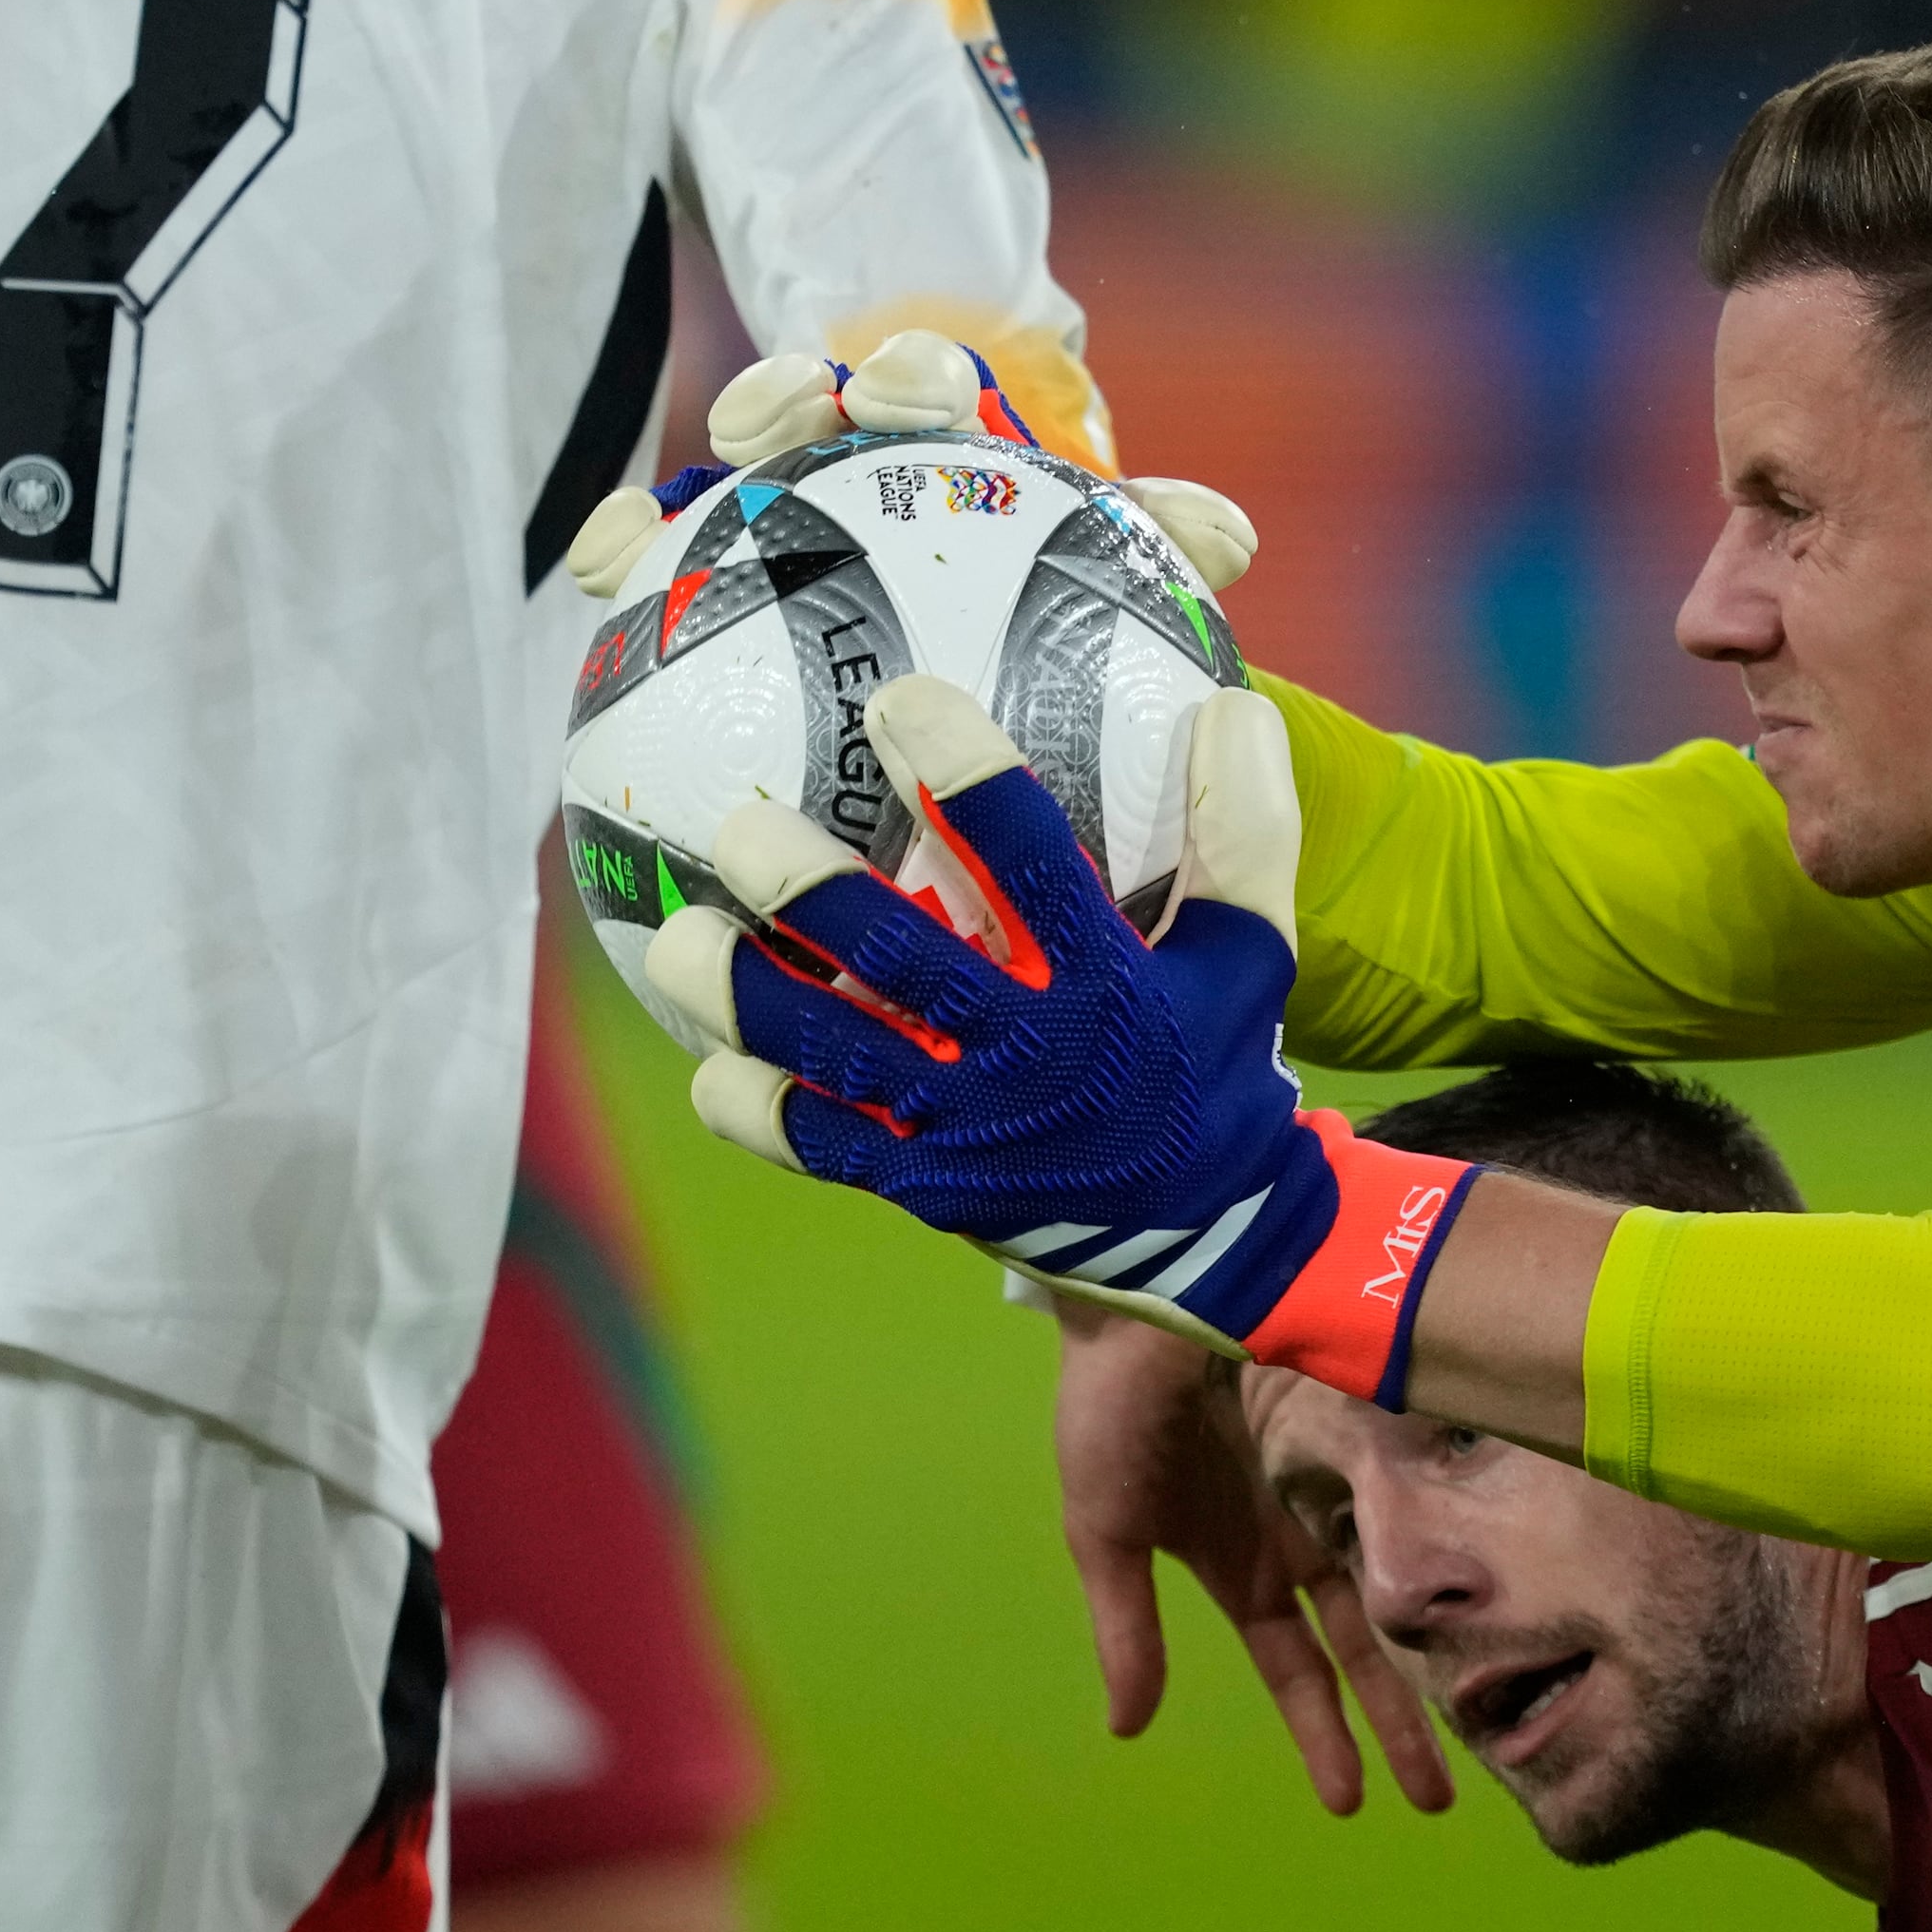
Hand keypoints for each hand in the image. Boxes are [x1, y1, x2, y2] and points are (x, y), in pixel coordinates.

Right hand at [556, 325, 1260, 601]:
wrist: (992, 657)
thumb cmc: (1055, 601)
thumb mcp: (1108, 574)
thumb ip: (1159, 546)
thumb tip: (1231, 541)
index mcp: (948, 446)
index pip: (927, 389)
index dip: (904, 378)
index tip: (896, 400)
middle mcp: (855, 460)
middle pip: (811, 408)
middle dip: (782, 397)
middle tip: (765, 426)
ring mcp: (773, 509)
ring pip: (718, 471)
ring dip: (677, 485)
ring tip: (642, 525)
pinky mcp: (706, 564)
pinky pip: (656, 552)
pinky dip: (624, 545)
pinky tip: (599, 570)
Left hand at [642, 673, 1475, 1403]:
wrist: (1208, 1232)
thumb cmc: (1214, 1059)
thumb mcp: (1253, 948)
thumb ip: (1243, 827)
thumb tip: (1231, 702)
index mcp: (1106, 980)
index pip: (1031, 859)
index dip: (964, 774)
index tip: (899, 699)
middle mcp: (1027, 1053)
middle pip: (899, 957)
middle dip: (809, 888)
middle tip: (742, 825)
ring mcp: (965, 1127)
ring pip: (829, 1055)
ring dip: (743, 994)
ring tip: (677, 939)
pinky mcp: (923, 1183)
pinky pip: (816, 1144)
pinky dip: (753, 1106)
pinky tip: (711, 1064)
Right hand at [1053, 1300, 1451, 1815]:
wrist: (1150, 1294)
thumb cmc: (1112, 1409)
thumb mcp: (1106, 1531)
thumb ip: (1129, 1631)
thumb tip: (1129, 1728)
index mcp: (1239, 1567)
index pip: (1293, 1670)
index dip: (1321, 1733)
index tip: (1353, 1802)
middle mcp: (1300, 1535)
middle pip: (1363, 1648)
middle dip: (1396, 1722)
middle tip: (1443, 1799)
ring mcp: (1340, 1485)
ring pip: (1402, 1588)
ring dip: (1435, 1653)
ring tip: (1484, 1713)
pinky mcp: (1369, 1431)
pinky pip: (1416, 1502)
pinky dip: (1446, 1550)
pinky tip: (1492, 1595)